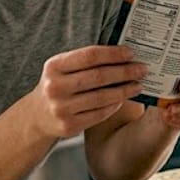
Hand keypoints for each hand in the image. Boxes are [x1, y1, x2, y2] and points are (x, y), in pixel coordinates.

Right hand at [31, 45, 146, 138]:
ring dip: (124, 90)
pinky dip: (115, 105)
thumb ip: (87, 60)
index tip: (131, 53)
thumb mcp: (63, 68)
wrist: (37, 115)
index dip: (113, 54)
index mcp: (54, 66)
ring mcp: (61, 108)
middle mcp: (55, 87)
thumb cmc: (58, 84)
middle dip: (125, 72)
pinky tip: (124, 99)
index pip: (90, 55)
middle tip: (142, 69)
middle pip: (98, 76)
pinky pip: (100, 113)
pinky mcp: (69, 125)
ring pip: (102, 97)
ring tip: (138, 85)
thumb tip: (123, 54)